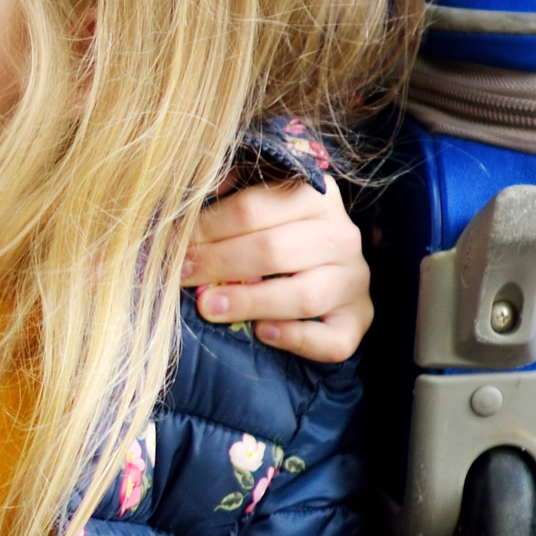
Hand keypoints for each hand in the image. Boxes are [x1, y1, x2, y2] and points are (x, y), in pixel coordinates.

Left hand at [181, 181, 373, 364]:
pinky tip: (262, 332)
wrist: (328, 273)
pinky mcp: (360, 320)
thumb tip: (186, 205)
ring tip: (209, 306)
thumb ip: (228, 197)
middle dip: (220, 264)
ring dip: (250, 302)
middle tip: (183, 277)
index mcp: (315, 196)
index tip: (176, 247)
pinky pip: (332, 338)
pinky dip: (296, 338)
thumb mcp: (257, 203)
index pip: (253, 208)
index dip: (208, 229)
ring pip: (304, 295)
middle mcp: (342, 236)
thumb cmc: (279, 233)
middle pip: (275, 249)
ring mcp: (354, 280)